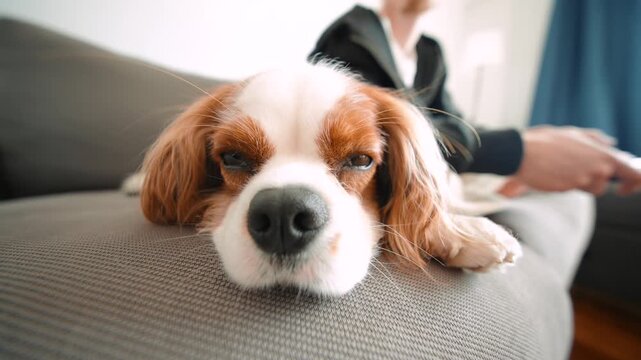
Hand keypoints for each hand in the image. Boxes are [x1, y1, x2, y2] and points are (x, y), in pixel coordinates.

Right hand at [512, 126, 640, 195]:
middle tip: (575, 172)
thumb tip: (612, 142)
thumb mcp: (574, 134)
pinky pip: (572, 189)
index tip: (625, 188)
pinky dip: (565, 184)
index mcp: (603, 153)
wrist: (521, 152)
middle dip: (593, 181)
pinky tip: (553, 173)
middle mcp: (598, 167)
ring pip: (589, 188)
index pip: (633, 174)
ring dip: (579, 183)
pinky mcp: (569, 188)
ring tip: (561, 169)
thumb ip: (596, 139)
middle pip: (606, 184)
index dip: (633, 184)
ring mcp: (583, 179)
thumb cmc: (546, 140)